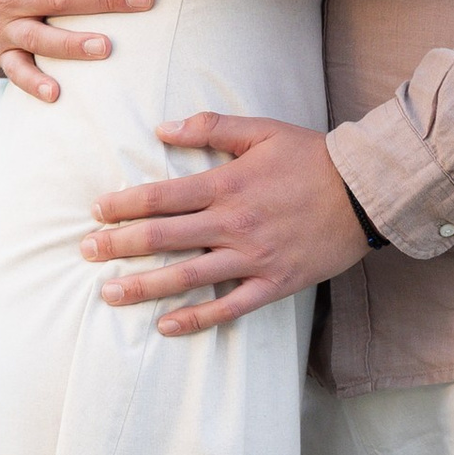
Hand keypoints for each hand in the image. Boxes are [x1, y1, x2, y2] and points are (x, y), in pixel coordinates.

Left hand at [81, 116, 371, 333]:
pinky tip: (166, 326)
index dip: (124, 205)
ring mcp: (253, 257)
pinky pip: (229, 306)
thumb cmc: (313, 158)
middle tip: (86, 252)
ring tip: (109, 294)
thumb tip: (162, 129)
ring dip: (144, 286)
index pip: (162, 196)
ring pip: (188, 276)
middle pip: (164, 238)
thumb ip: (211, 127)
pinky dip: (197, 319)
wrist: (366, 192)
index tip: (97, 211)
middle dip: (119, 246)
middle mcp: (234, 223)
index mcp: (228, 184)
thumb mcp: (263, 130)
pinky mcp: (274, 282)